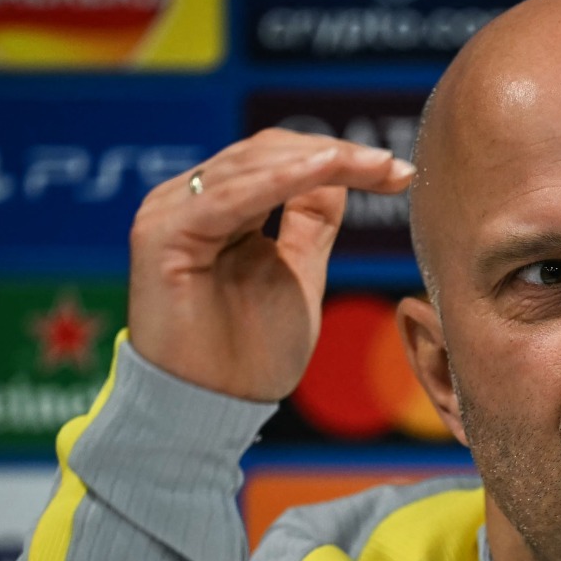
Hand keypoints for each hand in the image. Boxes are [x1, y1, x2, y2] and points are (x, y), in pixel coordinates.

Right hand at [127, 129, 414, 401]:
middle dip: (337, 155)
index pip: (279, 159)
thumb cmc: (251, 352)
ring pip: (252, 166)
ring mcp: (170, 212)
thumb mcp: (298, 271)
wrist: (212, 408)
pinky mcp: (162, 233)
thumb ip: (310, 221)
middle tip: (393, 168)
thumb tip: (340, 174)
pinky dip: (279, 180)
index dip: (338, 158)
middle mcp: (188, 199)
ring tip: (373, 165)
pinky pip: (228, 197)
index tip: (398, 173)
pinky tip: (325, 170)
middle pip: (267, 152)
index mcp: (218, 205)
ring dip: (319, 161)